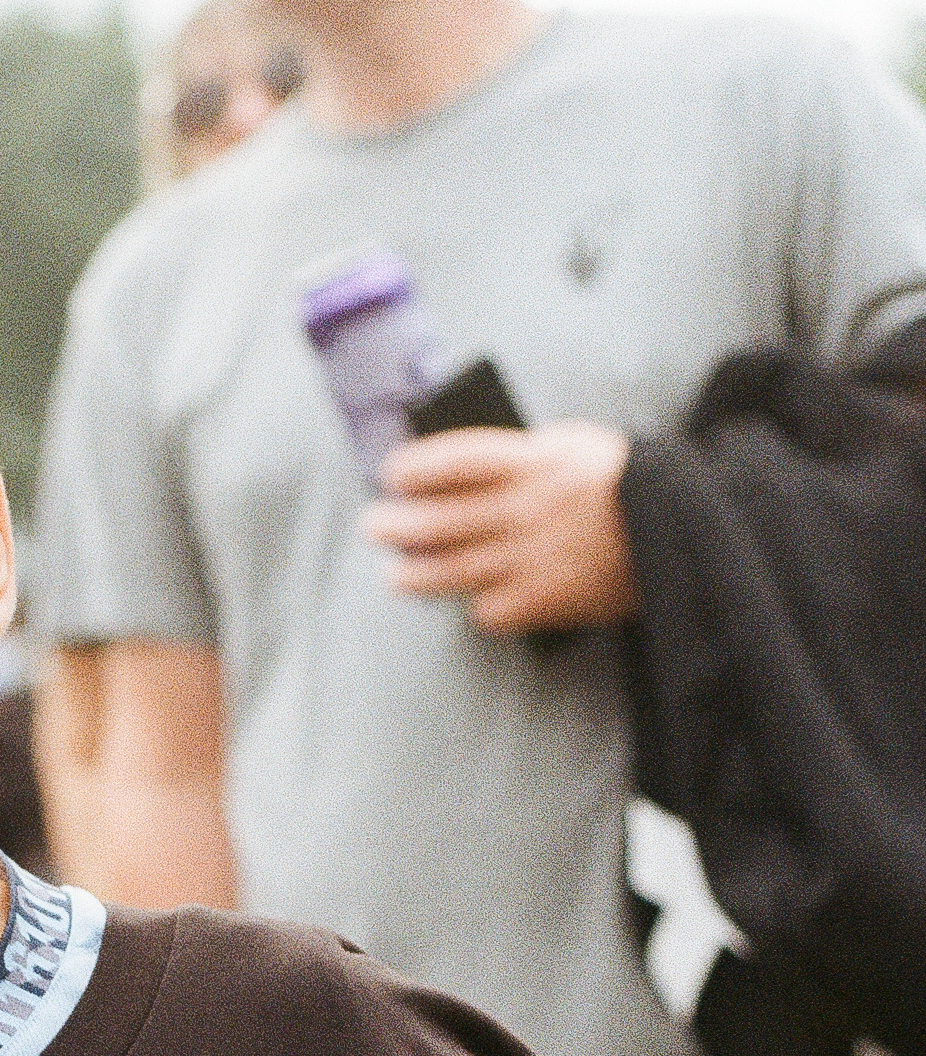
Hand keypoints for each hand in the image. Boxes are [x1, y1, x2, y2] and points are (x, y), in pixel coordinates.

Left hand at [364, 423, 636, 633]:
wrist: (682, 533)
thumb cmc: (620, 483)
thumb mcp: (573, 446)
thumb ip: (519, 457)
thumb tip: (456, 473)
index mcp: (534, 462)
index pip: (455, 461)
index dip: (416, 469)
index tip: (392, 475)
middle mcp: (526, 510)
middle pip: (439, 521)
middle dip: (396, 525)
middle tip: (372, 526)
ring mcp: (531, 559)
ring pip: (451, 571)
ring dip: (414, 574)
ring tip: (397, 574)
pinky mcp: (543, 602)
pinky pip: (488, 609)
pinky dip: (475, 605)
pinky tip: (468, 599)